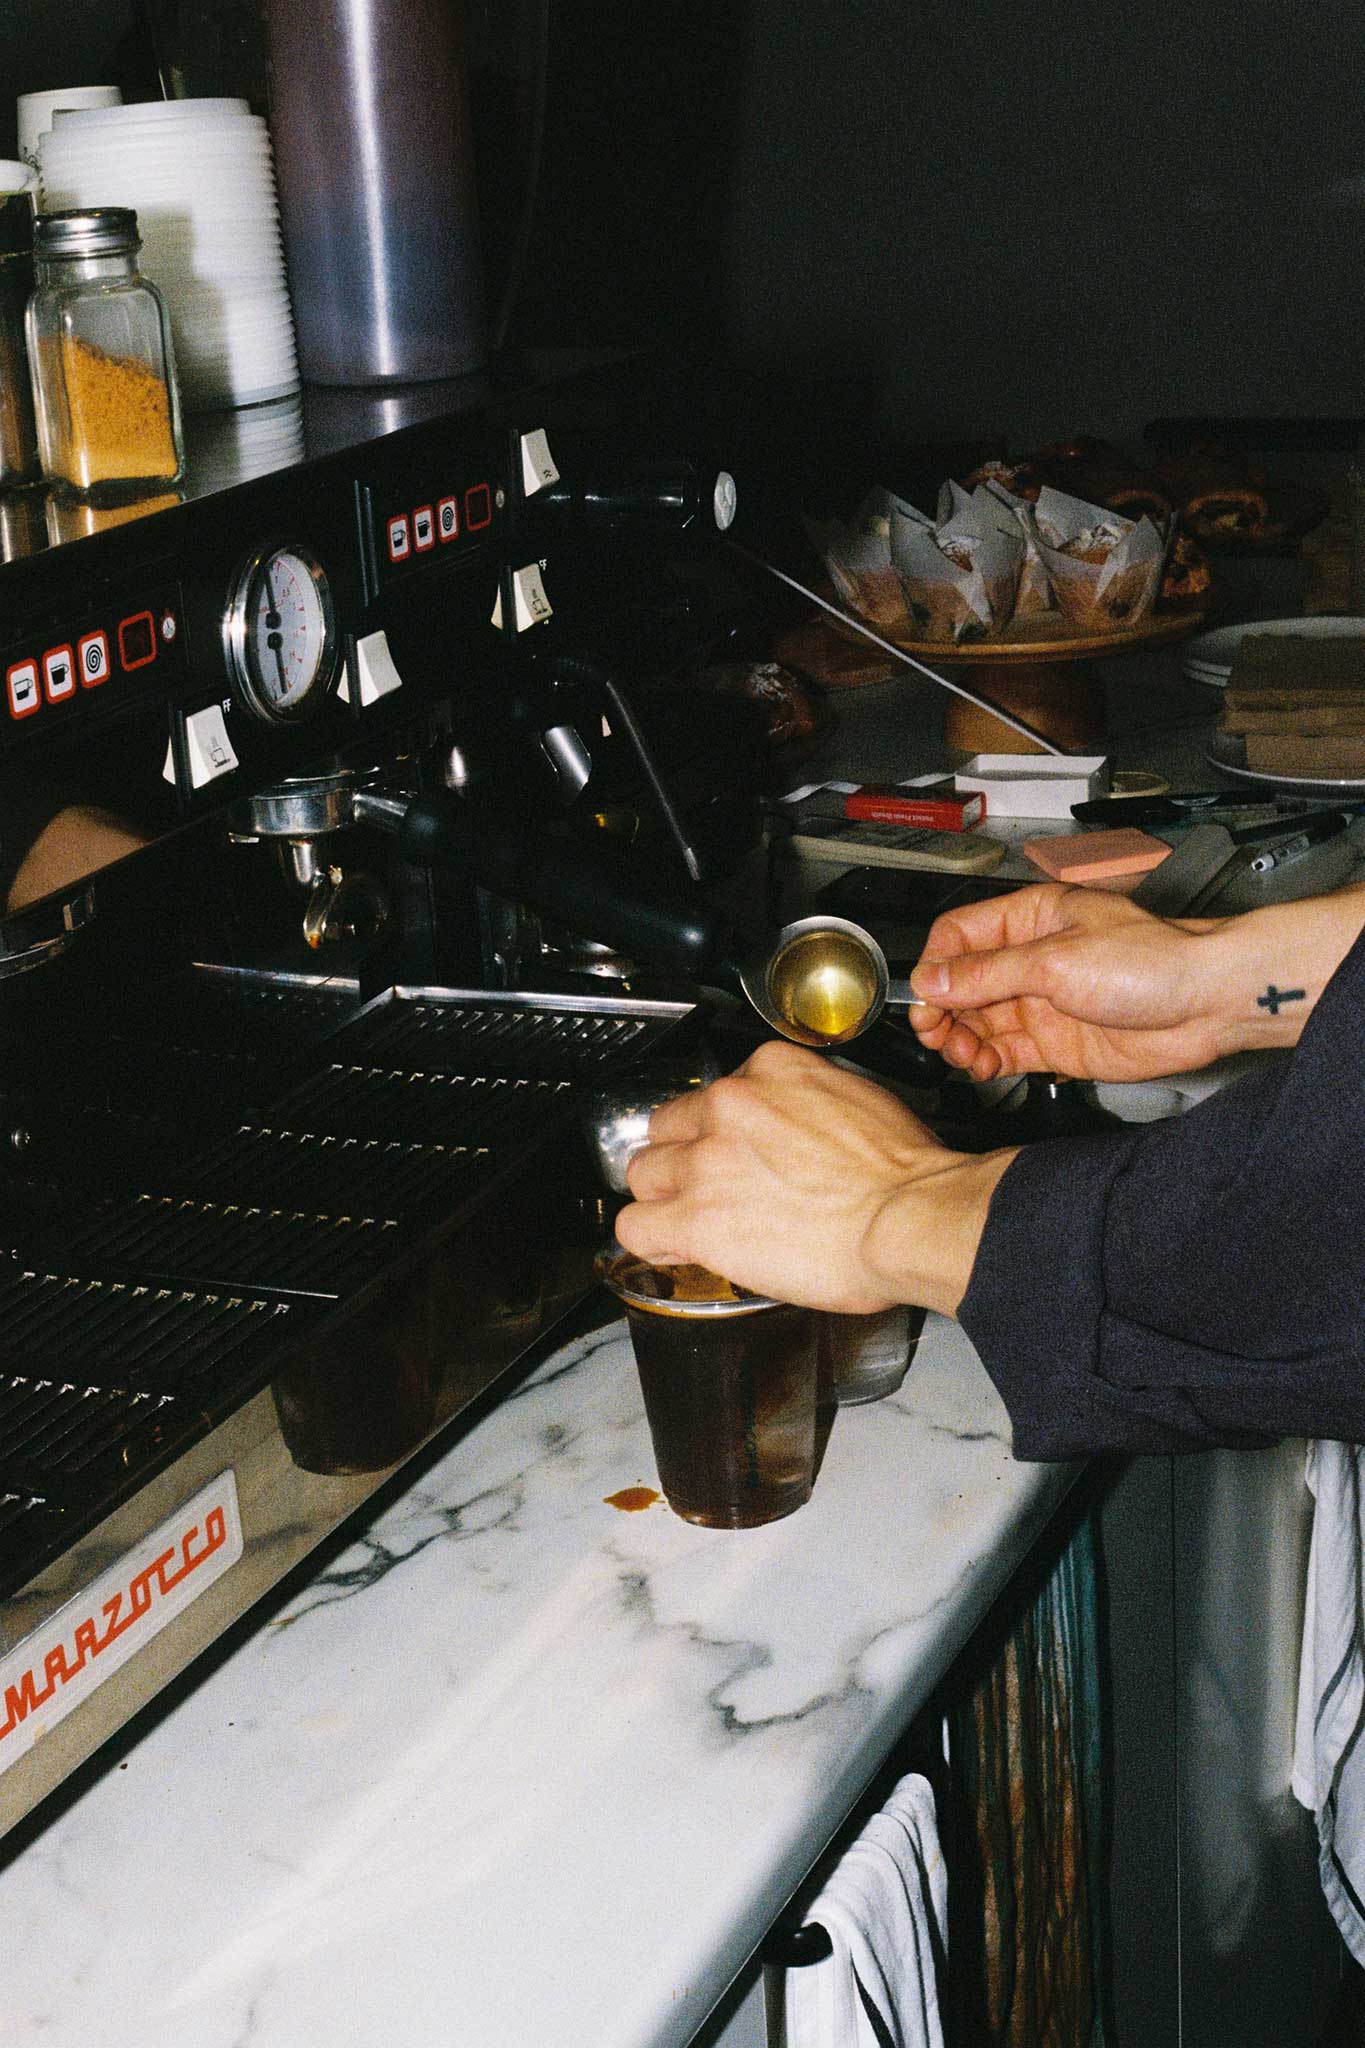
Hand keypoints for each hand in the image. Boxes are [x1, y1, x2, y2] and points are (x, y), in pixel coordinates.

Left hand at [615, 1039, 1016, 1318]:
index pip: (714, 1093)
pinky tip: (674, 1247)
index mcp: (770, 1068)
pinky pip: (634, 1226)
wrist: (909, 1218)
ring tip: (693, 1219)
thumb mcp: (859, 1102)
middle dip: (685, 1158)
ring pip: (643, 1173)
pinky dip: (650, 1240)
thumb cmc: (904, 1176)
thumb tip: (796, 1132)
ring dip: (664, 1197)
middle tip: (713, 1187)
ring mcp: (705, 1160)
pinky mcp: (694, 1218)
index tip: (737, 1150)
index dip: (720, 1130)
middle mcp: (728, 1105)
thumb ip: (808, 1105)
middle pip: (667, 1128)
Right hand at [907, 883, 1233, 1082]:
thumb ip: (989, 974)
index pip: (958, 936)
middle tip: (935, 1033)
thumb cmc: (1152, 961)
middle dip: (942, 1010)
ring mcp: (1042, 1003)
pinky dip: (987, 1063)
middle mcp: (1031, 960)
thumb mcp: (1056, 960)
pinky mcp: (1056, 1043)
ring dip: (961, 1040)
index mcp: (1029, 919)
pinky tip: (983, 1068)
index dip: (935, 966)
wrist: (1207, 1004)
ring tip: (963, 1055)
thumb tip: (932, 980)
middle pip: (961, 984)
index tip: (925, 996)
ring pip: (978, 1023)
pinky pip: (1005, 1053)